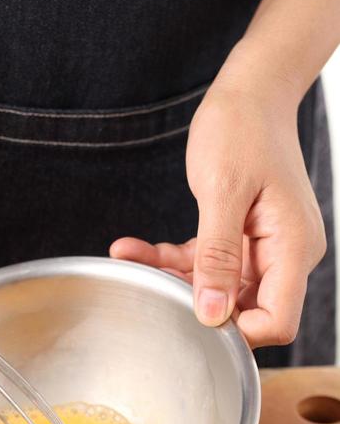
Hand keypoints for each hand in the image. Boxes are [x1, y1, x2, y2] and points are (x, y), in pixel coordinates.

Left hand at [110, 46, 325, 347]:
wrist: (249, 92)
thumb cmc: (242, 128)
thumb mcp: (222, 191)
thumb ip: (217, 256)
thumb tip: (212, 313)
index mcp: (293, 247)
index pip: (277, 322)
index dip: (236, 331)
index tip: (191, 314)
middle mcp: (284, 255)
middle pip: (244, 312)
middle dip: (195, 303)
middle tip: (151, 286)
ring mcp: (263, 250)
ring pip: (216, 291)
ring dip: (173, 278)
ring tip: (129, 256)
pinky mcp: (240, 241)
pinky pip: (204, 266)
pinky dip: (171, 260)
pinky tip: (136, 248)